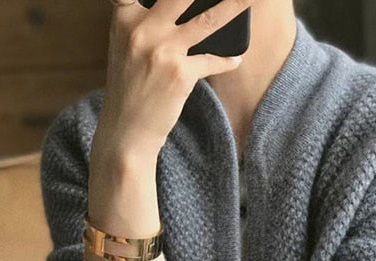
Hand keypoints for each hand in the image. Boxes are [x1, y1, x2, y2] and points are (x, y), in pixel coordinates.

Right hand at [97, 0, 254, 159]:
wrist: (126, 133)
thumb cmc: (131, 91)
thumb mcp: (128, 49)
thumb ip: (147, 24)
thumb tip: (188, 11)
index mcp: (125, 17)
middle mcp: (140, 28)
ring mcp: (160, 50)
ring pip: (207, 19)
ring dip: (234, 7)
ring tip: (250, 0)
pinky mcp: (178, 73)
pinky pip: (211, 59)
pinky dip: (226, 59)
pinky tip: (235, 58)